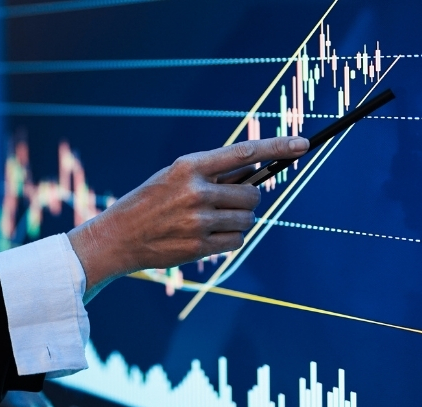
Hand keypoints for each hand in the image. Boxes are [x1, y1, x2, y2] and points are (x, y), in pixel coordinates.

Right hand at [68, 136, 308, 298]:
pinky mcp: (199, 246)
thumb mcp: (174, 177)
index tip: (302, 144)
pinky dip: (231, 239)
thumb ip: (212, 174)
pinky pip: (237, 241)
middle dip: (247, 200)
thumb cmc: (149, 203)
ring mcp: (198, 220)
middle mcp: (196, 191)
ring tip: (212, 221)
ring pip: (246, 220)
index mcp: (189, 166)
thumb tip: (255, 172)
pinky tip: (209, 237)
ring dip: (239, 221)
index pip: (244, 152)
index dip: (277, 148)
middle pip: (251, 195)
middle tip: (229, 202)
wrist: (118, 237)